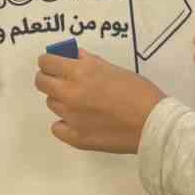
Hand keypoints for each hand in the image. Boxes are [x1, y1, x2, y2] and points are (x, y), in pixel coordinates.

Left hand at [35, 50, 163, 152]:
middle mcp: (70, 93)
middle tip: (61, 80)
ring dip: (61, 100)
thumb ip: (88, 62)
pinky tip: (80, 121)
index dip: (49, 61)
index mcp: (79, 72)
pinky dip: (65, 123)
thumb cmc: (138, 91)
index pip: (46, 62)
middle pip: (41, 82)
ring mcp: (70, 117)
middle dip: (49, 78)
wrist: (153, 123)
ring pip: (52, 104)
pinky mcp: (75, 137)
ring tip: (82, 102)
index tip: (53, 63)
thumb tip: (72, 57)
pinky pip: (57, 127)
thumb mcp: (112, 68)